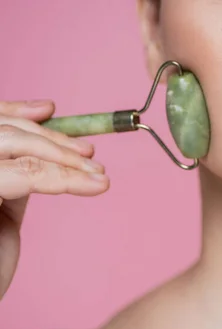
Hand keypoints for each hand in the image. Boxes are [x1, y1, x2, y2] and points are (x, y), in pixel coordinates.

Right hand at [0, 100, 108, 298]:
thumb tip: (49, 150)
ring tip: (97, 173)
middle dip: (50, 138)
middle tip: (89, 153)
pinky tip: (92, 185)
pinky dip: (60, 176)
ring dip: (62, 155)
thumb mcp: (2, 212)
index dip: (13, 112)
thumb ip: (17, 177)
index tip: (50, 109)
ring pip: (9, 143)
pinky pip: (22, 174)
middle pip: (0, 130)